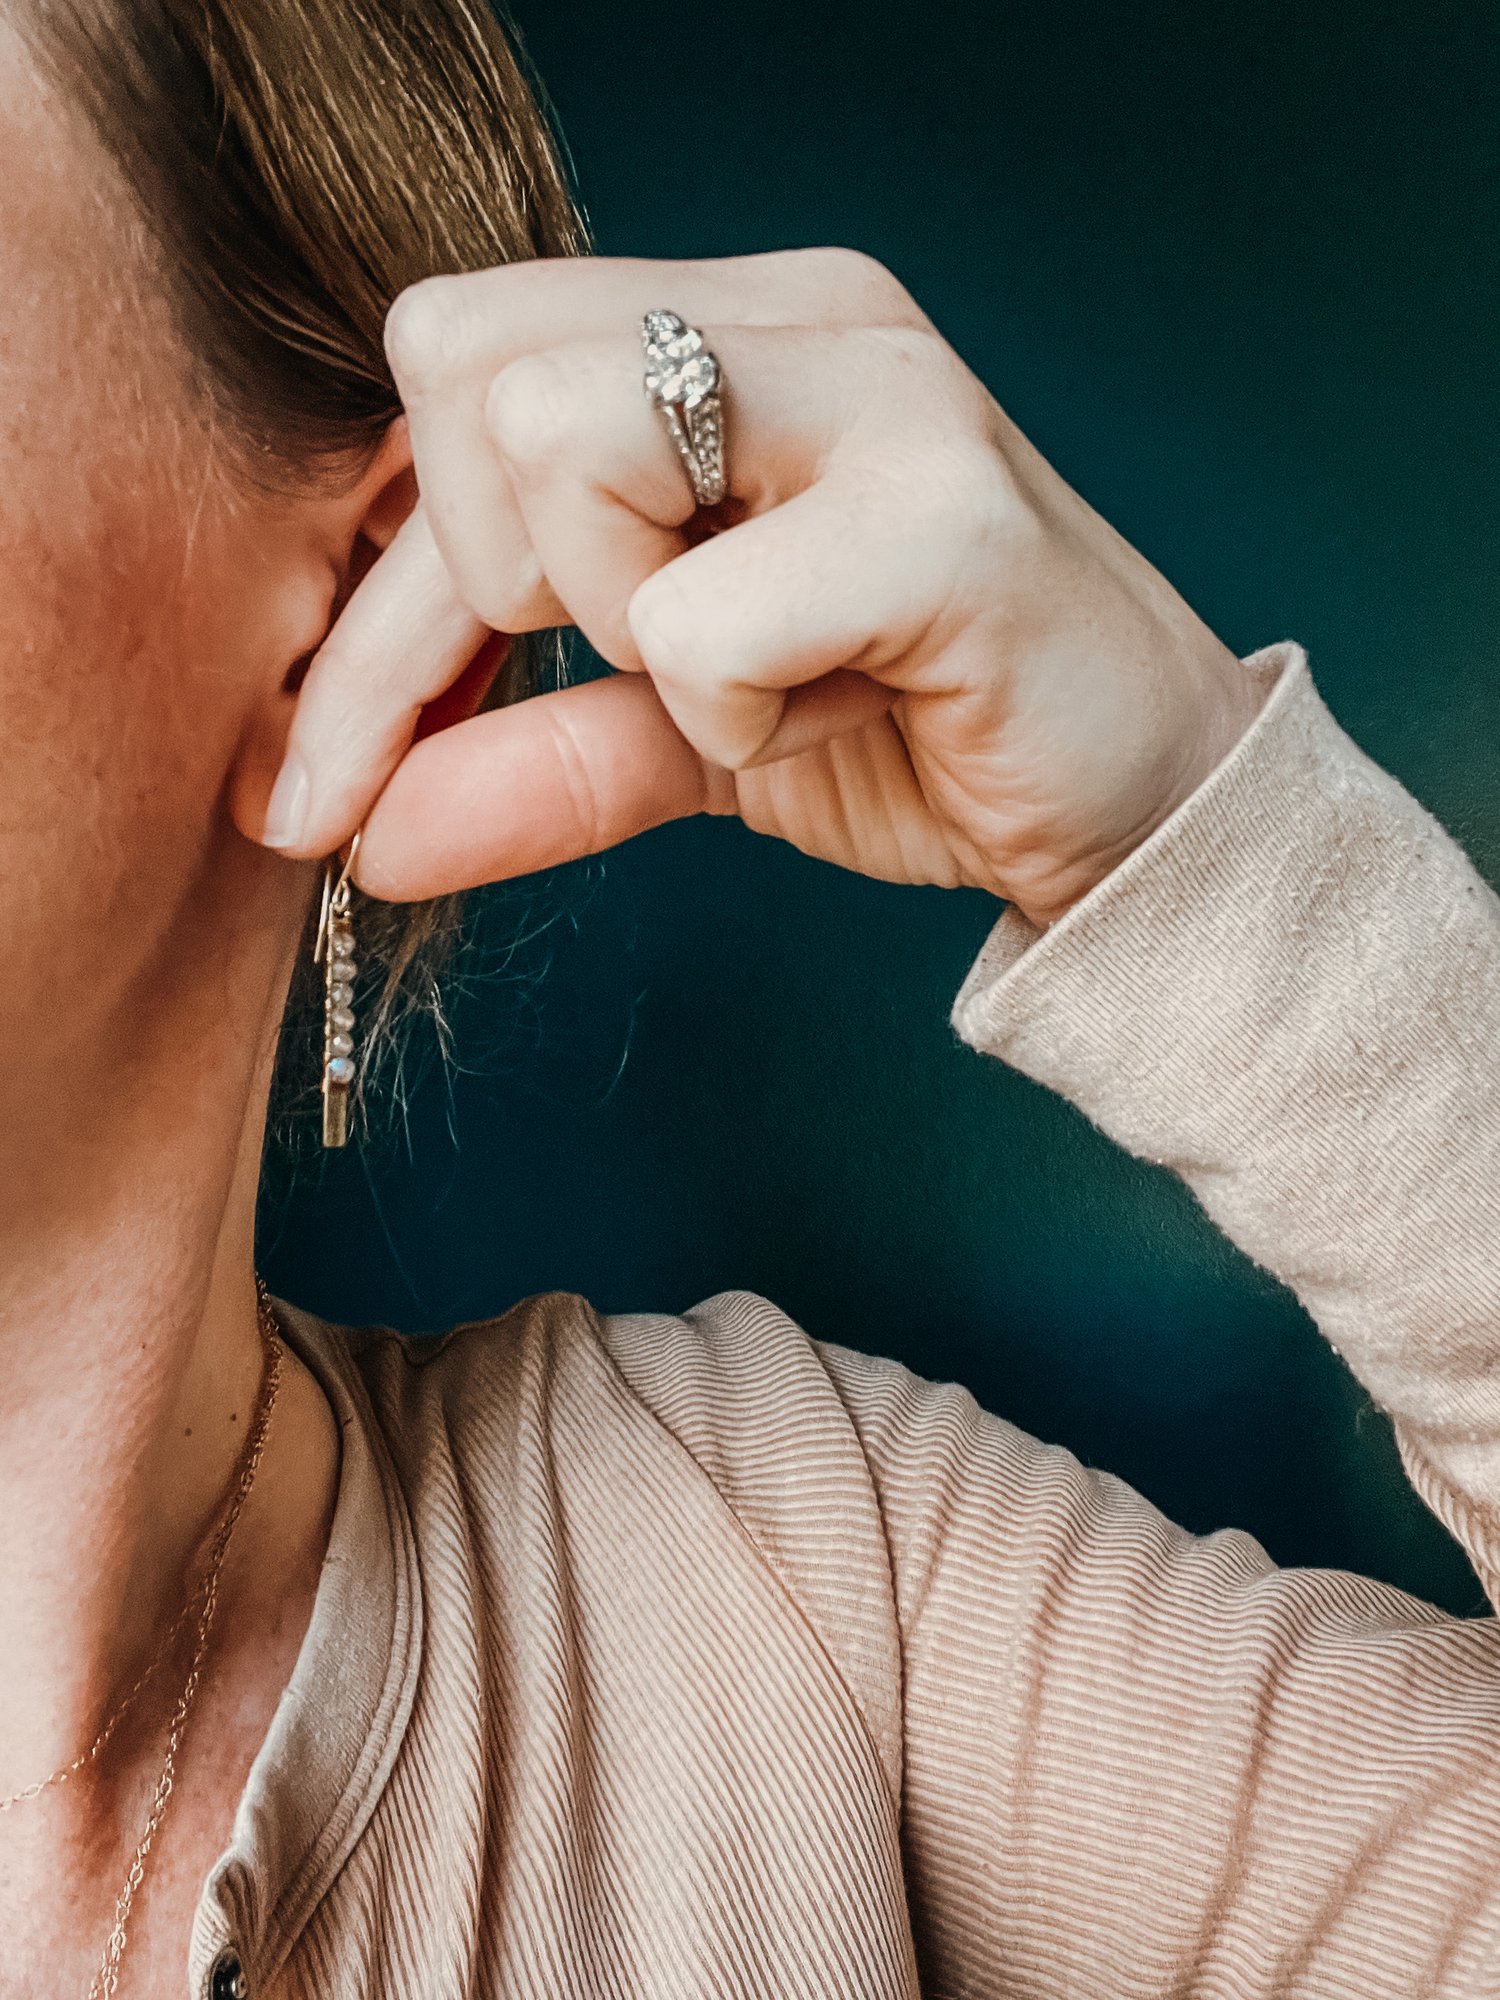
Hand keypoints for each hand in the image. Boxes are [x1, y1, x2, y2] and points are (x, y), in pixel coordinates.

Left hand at [257, 249, 1264, 926]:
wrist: (1136, 809)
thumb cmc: (922, 732)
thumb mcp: (686, 739)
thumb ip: (527, 752)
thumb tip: (359, 832)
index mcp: (729, 329)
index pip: (449, 373)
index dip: (370, 599)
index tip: (333, 777)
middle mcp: (800, 313)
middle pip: (462, 366)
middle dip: (475, 591)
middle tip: (618, 675)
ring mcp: (878, 388)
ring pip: (555, 438)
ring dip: (622, 626)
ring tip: (752, 679)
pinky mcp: (942, 511)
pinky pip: (698, 617)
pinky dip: (732, 713)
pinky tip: (840, 708)